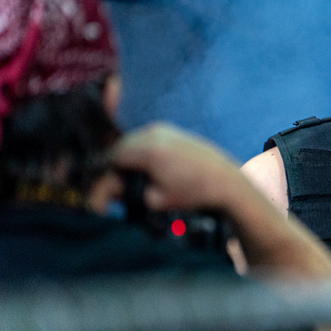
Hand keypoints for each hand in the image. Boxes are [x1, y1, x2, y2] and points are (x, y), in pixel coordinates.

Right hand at [111, 122, 244, 212]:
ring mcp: (165, 129)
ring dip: (128, 155)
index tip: (106, 186)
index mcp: (148, 150)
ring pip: (133, 139)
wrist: (225, 181)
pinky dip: (141, 149)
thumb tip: (112, 189)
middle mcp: (154, 134)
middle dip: (115, 163)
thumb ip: (129, 194)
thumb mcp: (156, 201)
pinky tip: (147, 165)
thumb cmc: (193, 192)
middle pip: (120, 145)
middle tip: (117, 181)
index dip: (105, 174)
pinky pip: (147, 137)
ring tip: (132, 175)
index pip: (112, 157)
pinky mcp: (174, 131)